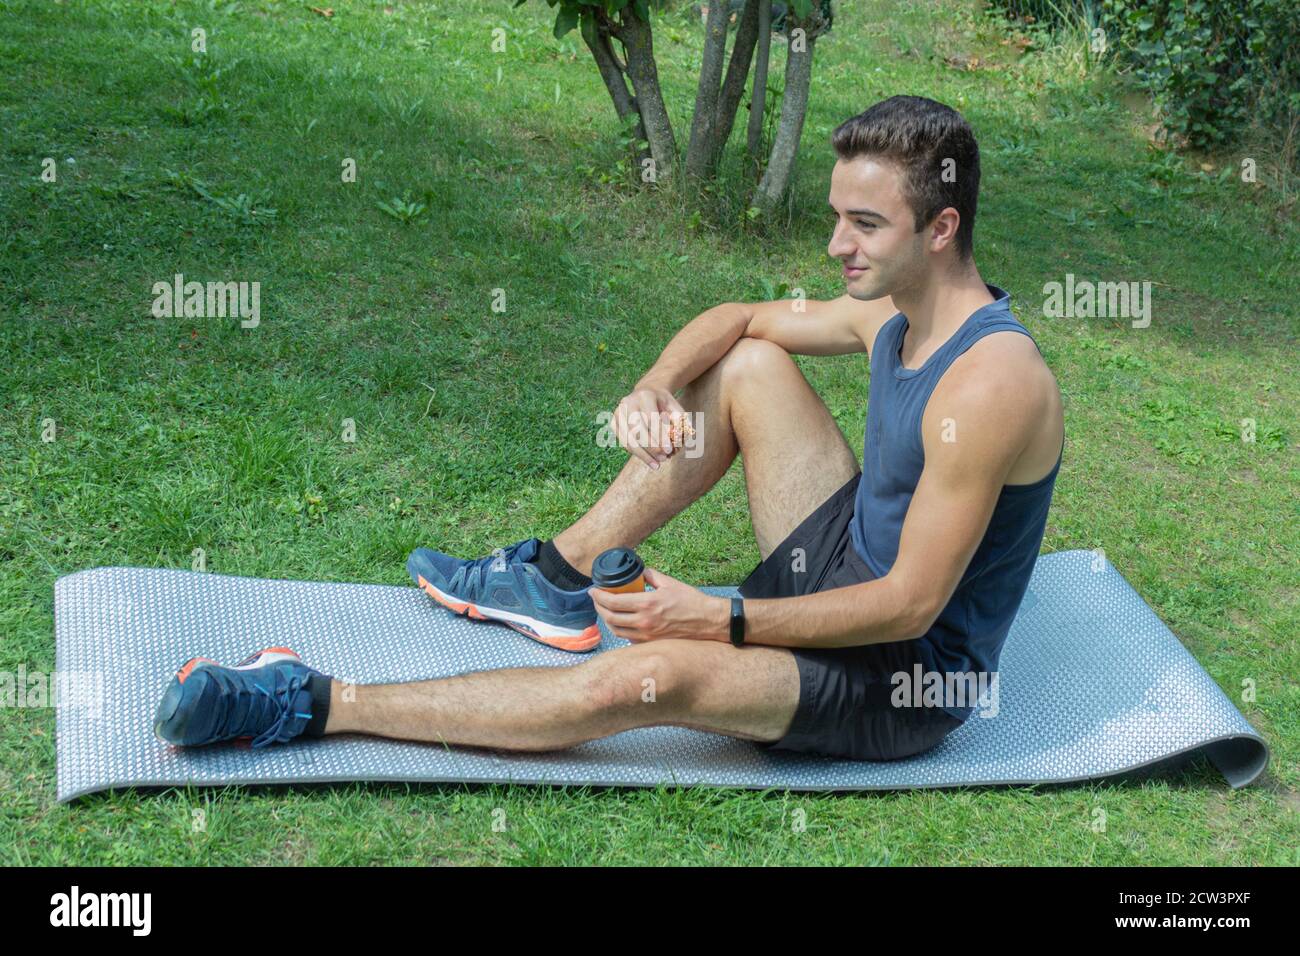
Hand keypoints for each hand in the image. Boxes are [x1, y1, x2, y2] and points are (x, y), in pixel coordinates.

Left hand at [588, 567, 728, 642]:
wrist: (707, 621)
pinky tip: (621, 622)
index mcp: (647, 604)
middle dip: (598, 608)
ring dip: (607, 620)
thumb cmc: (691, 601)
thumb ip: (650, 576)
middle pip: (610, 618)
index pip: (613, 602)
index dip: (598, 596)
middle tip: (596, 599)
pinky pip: (629, 638)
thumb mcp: (669, 582)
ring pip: (617, 631)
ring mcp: (647, 635)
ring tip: (605, 610)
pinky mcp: (652, 643)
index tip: (593, 590)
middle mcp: (644, 622)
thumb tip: (638, 572)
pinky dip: (620, 630)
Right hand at [612, 384, 687, 470]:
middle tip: (664, 458)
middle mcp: (628, 403)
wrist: (647, 393)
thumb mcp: (675, 407)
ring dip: (643, 455)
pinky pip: (624, 442)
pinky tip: (649, 461)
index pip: (650, 419)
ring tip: (657, 464)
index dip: (659, 436)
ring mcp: (618, 413)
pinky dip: (636, 454)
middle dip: (651, 447)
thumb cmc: (664, 404)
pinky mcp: (614, 423)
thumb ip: (680, 422)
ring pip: (628, 439)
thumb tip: (680, 438)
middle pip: (637, 430)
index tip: (669, 450)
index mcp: (644, 396)